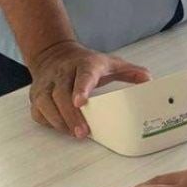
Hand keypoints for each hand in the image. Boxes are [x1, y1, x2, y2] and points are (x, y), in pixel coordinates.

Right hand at [25, 40, 150, 138]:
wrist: (53, 53)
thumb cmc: (86, 63)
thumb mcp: (110, 63)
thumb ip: (130, 72)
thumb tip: (149, 81)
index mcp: (84, 64)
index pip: (83, 75)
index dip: (81, 88)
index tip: (81, 102)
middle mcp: (62, 73)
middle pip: (61, 94)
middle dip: (71, 115)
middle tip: (83, 132)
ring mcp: (46, 84)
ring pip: (46, 104)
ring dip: (60, 121)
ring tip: (74, 133)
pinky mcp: (36, 96)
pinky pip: (39, 112)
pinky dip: (49, 122)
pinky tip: (62, 128)